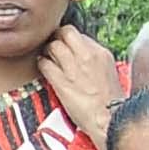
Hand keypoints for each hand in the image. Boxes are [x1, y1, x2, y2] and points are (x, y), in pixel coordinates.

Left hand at [44, 26, 124, 141]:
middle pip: (64, 33)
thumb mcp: (106, 69)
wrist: (108, 116)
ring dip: (46, 51)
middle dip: (55, 38)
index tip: (64, 44)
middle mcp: (87, 57)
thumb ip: (92, 58)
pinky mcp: (61, 82)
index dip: (67, 38)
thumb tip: (78, 50)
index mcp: (100, 53)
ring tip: (47, 57)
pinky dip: (41, 64)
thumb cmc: (107, 97)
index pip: (77, 34)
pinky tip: (43, 68)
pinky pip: (44, 64)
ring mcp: (73, 69)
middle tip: (52, 45)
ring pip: (52, 46)